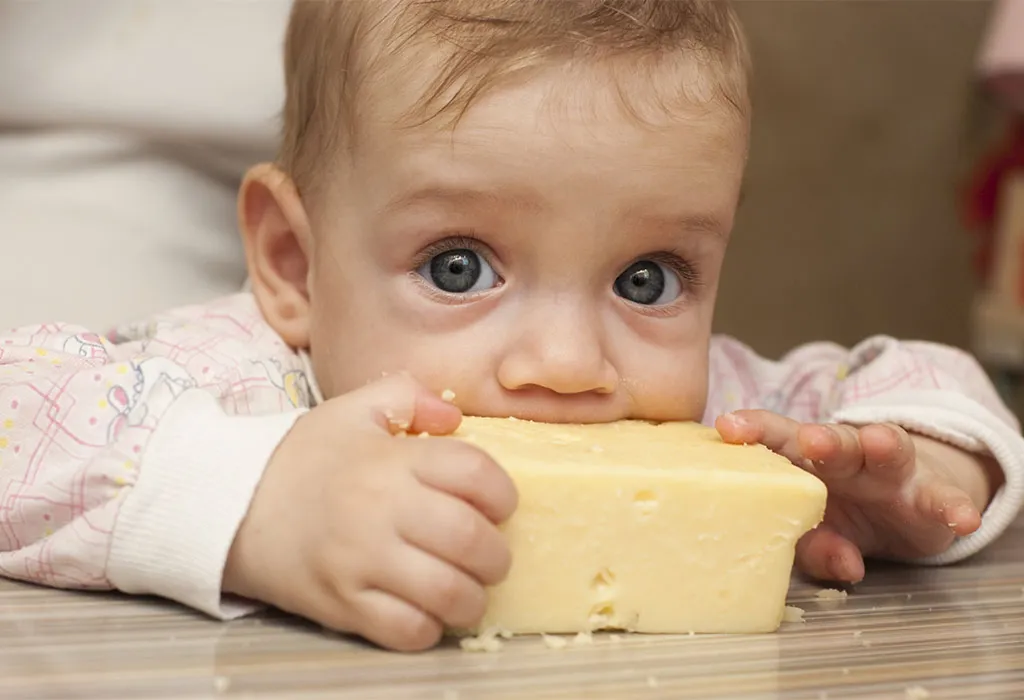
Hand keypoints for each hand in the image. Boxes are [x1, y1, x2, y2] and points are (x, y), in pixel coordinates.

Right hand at [223, 375, 518, 650]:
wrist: (230, 505)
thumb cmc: (303, 457)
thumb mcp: (352, 410)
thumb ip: (409, 397)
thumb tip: (454, 418)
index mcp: (390, 459)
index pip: (475, 474)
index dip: (502, 493)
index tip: (498, 504)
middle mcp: (381, 509)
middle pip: (471, 538)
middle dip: (496, 553)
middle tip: (490, 553)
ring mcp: (361, 562)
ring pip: (448, 592)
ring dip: (473, 596)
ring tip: (468, 587)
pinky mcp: (342, 605)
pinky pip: (407, 630)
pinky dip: (430, 627)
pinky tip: (428, 611)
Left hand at [716, 410, 996, 582]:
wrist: (905, 508)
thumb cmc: (843, 514)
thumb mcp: (822, 535)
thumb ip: (818, 548)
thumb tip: (842, 566)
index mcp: (807, 462)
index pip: (776, 439)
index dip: (753, 430)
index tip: (727, 428)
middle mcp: (848, 458)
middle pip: (832, 440)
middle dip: (820, 438)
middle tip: (809, 439)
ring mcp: (891, 471)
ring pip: (887, 451)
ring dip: (881, 444)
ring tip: (879, 441)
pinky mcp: (930, 494)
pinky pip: (943, 498)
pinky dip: (953, 506)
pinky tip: (961, 518)